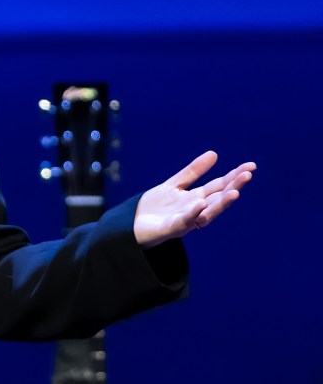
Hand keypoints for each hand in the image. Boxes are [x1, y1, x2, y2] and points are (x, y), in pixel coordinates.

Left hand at [134, 150, 255, 247]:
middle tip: (248, 175)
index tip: (250, 166)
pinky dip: (193, 213)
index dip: (234, 177)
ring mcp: (185, 220)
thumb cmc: (155, 207)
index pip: (219, 186)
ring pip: (207, 212)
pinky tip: (200, 203)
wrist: (132, 224)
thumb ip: (193, 171)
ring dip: (221, 203)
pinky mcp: (171, 229)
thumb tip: (214, 154)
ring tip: (234, 192)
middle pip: (218, 198)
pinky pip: (184, 221)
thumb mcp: (175, 184)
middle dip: (233, 187)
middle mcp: (195, 211)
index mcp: (197, 199)